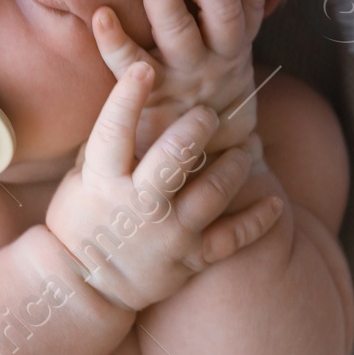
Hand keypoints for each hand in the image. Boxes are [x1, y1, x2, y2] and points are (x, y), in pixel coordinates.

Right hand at [44, 62, 282, 312]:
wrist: (85, 286)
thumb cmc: (81, 220)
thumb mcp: (80, 179)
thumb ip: (106, 144)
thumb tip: (132, 95)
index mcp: (103, 181)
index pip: (113, 132)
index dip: (127, 98)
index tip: (144, 68)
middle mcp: (138, 206)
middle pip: (173, 159)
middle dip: (195, 129)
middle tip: (209, 113)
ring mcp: (169, 234)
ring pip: (212, 193)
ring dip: (233, 166)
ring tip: (244, 149)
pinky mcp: (190, 259)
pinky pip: (233, 238)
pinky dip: (258, 220)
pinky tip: (274, 200)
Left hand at [92, 0, 267, 161]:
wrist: (198, 163)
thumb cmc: (208, 94)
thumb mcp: (234, 55)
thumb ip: (241, 6)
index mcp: (236, 45)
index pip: (252, 3)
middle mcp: (215, 58)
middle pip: (221, 13)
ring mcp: (183, 76)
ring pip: (181, 31)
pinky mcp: (149, 92)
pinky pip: (129, 62)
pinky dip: (113, 38)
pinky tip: (101, 15)